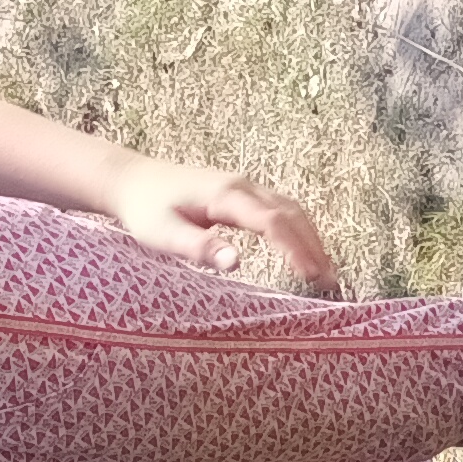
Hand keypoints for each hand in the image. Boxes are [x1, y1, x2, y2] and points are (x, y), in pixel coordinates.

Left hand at [103, 160, 338, 294]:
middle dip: (314, 246)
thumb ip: (200, 248)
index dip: (296, 249)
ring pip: (289, 208)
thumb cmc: (144, 210)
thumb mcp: (164, 235)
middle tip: (331, 281)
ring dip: (311, 237)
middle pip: (291, 212)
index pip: (272, 222)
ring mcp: (242, 186)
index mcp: (226, 195)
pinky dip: (298, 229)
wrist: (130, 180)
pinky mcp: (239, 192)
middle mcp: (241, 185)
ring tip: (325, 271)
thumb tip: (236, 262)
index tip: (312, 278)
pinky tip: (303, 250)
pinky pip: (279, 208)